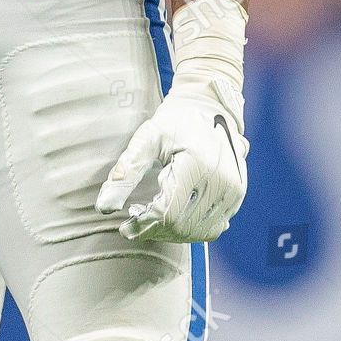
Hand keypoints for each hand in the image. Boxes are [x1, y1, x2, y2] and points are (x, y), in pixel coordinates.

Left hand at [95, 70, 246, 241]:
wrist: (211, 108)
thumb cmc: (176, 121)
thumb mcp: (147, 138)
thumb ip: (126, 171)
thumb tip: (104, 206)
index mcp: (198, 165)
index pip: (168, 212)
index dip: (144, 224)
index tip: (125, 225)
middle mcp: (221, 181)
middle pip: (183, 226)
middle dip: (155, 230)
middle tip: (136, 219)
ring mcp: (233, 191)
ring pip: (198, 232)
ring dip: (172, 233)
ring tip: (153, 217)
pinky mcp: (236, 196)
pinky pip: (214, 227)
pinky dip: (191, 229)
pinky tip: (174, 216)